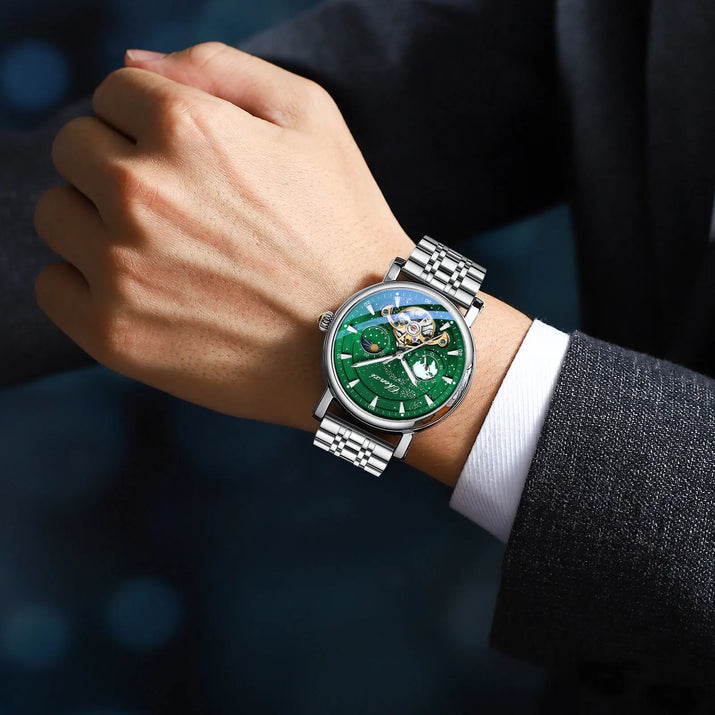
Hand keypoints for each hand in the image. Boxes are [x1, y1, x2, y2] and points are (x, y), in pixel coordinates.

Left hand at [32, 42, 414, 430]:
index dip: (149, 120)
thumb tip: (134, 63)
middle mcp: (142, 192)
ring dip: (96, 222)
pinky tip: (141, 293)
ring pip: (56, 214)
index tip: (186, 160)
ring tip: (165, 253)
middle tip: (177, 207)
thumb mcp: (314, 119)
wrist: (361, 341)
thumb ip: (221, 66)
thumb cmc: (343, 229)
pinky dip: (84, 284)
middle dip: (116, 163)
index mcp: (187, 128)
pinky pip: (52, 285)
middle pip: (73, 147)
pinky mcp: (114, 333)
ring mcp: (122, 268)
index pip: (113, 91)